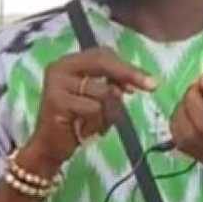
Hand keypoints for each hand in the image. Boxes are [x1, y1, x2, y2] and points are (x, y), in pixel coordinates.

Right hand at [24, 47, 155, 172]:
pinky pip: (93, 108)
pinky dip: (97, 123)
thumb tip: (136, 82)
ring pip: (103, 91)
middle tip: (152, 86)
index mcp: (68, 63)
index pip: (102, 54)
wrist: (50, 147)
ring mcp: (56, 84)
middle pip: (102, 62)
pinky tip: (85, 130)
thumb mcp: (96, 99)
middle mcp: (59, 68)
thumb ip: (110, 85)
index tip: (148, 81)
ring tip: (96, 124)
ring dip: (109, 112)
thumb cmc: (76, 122)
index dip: (127, 66)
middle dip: (129, 74)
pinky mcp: (56, 101)